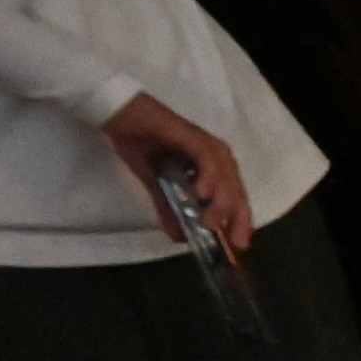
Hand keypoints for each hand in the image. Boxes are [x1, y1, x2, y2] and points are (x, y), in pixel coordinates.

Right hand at [94, 89, 249, 249]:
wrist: (121, 116)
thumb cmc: (141, 145)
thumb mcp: (156, 185)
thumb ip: (169, 209)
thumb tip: (178, 238)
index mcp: (213, 167)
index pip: (235, 196)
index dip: (240, 220)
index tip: (240, 244)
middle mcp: (216, 155)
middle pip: (236, 189)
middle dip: (237, 216)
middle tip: (231, 240)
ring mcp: (205, 144)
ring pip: (225, 175)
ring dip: (220, 200)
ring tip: (209, 221)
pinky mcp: (191, 136)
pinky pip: (206, 157)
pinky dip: (207, 175)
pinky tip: (201, 193)